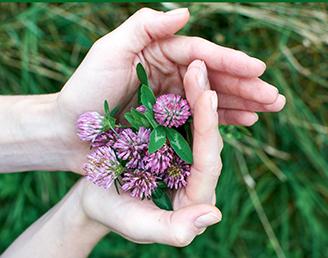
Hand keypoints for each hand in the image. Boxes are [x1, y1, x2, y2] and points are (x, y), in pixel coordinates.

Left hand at [52, 7, 284, 173]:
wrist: (69, 131)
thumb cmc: (86, 90)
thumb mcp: (109, 50)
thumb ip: (145, 28)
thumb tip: (186, 12)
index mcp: (159, 53)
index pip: (201, 55)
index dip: (230, 61)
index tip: (258, 69)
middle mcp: (169, 74)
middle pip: (213, 78)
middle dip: (245, 86)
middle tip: (276, 95)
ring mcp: (171, 100)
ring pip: (213, 100)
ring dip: (242, 103)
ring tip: (270, 108)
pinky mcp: (169, 124)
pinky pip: (201, 120)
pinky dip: (223, 120)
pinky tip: (246, 121)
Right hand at [79, 61, 223, 245]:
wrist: (96, 196)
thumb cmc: (111, 212)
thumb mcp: (138, 224)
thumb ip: (174, 229)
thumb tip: (212, 215)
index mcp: (195, 196)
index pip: (208, 161)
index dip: (208, 128)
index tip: (206, 95)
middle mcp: (197, 173)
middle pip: (208, 137)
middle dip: (205, 102)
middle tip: (199, 68)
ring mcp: (187, 156)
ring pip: (199, 122)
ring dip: (197, 92)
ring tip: (194, 64)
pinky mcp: (175, 142)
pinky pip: (184, 116)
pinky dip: (184, 95)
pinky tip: (184, 73)